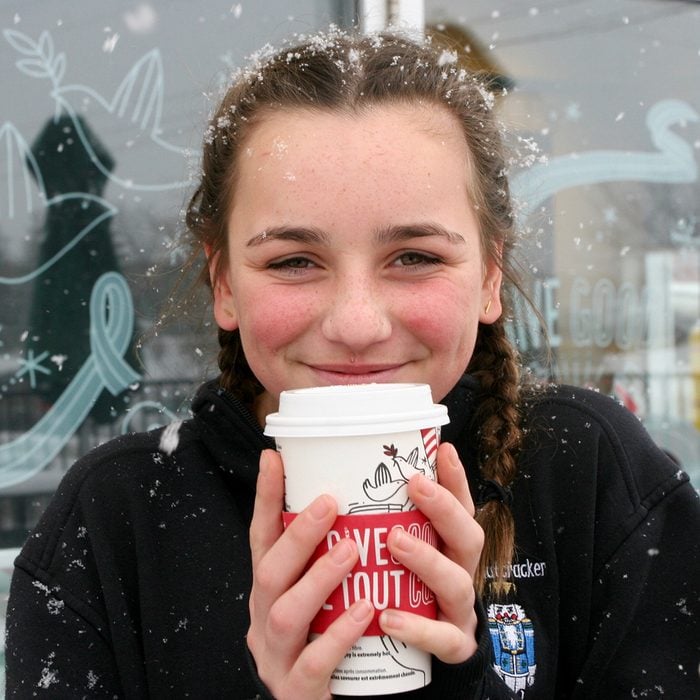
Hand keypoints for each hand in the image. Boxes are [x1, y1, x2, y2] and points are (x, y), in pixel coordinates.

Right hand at [247, 449, 373, 698]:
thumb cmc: (320, 639)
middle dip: (298, 534)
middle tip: (330, 502)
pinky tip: (366, 611)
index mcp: (269, 590)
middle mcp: (264, 618)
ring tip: (352, 551)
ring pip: (285, 614)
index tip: (273, 458)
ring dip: (317, 578)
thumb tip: (351, 501)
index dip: (264, 498)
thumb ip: (323, 558)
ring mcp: (276, 656)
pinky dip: (338, 635)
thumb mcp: (314, 595)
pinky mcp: (297, 690)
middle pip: (270, 570)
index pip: (261, 538)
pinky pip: (314, 663)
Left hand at [379, 442, 483, 663]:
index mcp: (448, 546)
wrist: (419, 659)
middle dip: (445, 509)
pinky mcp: (452, 647)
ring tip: (394, 541)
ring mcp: (458, 611)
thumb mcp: (396, 553)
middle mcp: (459, 572)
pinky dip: (417, 627)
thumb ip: (380, 522)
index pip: (461, 507)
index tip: (442, 450)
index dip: (455, 479)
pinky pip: (442, 639)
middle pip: (468, 537)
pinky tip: (388, 616)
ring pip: (457, 583)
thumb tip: (342, 478)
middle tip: (416, 484)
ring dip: (427, 560)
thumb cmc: (403, 592)